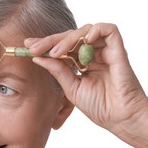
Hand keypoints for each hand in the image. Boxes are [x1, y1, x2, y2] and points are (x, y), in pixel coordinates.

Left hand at [25, 23, 147, 134]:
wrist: (119, 118)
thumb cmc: (99, 106)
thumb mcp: (71, 88)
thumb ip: (58, 71)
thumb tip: (38, 58)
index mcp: (82, 63)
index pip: (62, 47)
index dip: (46, 45)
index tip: (28, 47)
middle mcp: (93, 54)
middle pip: (71, 37)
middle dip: (50, 40)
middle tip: (34, 47)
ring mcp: (105, 51)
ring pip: (85, 31)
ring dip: (68, 39)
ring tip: (56, 52)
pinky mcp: (118, 50)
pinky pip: (109, 30)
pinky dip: (95, 30)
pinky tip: (83, 40)